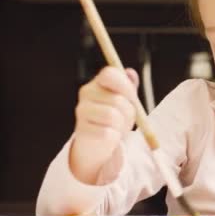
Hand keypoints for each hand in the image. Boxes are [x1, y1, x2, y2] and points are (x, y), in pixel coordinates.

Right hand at [69, 66, 138, 183]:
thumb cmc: (114, 118)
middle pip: (118, 100)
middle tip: (124, 119)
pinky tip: (109, 136)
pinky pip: (108, 133)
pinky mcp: (82, 129)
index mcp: (98, 82)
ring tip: (117, 127)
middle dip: (129, 112)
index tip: (132, 96)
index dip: (125, 85)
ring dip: (122, 126)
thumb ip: (129, 87)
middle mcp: (86, 93)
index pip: (110, 74)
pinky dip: (114, 137)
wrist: (97, 142)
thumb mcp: (125, 101)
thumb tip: (131, 73)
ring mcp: (82, 111)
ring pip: (113, 116)